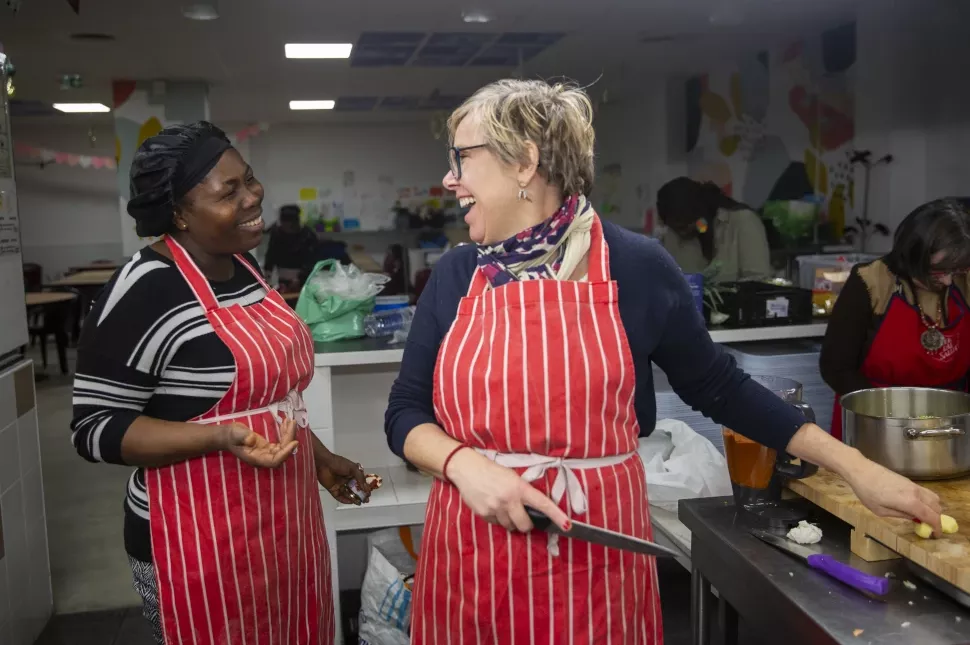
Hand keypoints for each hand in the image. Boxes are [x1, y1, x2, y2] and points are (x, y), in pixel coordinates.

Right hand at [223, 419, 298, 468]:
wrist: (228, 435)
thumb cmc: (231, 436)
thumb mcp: (236, 434)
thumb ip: (243, 437)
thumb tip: (251, 439)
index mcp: (256, 459)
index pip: (275, 460)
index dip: (285, 453)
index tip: (294, 442)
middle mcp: (264, 458)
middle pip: (282, 452)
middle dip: (289, 439)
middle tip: (292, 423)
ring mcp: (267, 453)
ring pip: (283, 447)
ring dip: (288, 435)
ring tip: (291, 421)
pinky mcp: (268, 447)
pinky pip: (280, 443)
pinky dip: (285, 433)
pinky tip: (286, 423)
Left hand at [318, 453, 369, 504]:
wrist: (324, 463)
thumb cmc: (339, 464)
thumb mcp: (353, 468)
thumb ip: (360, 478)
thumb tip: (366, 488)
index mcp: (352, 473)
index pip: (360, 482)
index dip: (365, 488)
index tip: (369, 494)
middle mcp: (346, 480)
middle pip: (355, 489)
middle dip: (360, 495)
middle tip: (365, 500)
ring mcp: (339, 485)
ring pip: (348, 494)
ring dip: (354, 498)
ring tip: (359, 503)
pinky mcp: (333, 489)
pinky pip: (339, 496)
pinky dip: (345, 500)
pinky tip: (350, 502)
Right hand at [447, 448, 569, 532]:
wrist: (466, 469)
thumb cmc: (492, 470)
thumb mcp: (511, 477)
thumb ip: (522, 492)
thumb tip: (532, 509)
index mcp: (519, 488)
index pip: (542, 504)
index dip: (556, 515)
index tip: (567, 525)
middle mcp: (509, 500)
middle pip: (525, 525)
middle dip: (526, 524)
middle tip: (522, 516)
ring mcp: (496, 509)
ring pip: (510, 527)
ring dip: (510, 521)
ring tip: (502, 506)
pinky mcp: (484, 515)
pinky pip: (496, 524)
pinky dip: (497, 519)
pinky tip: (492, 506)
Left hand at [845, 457, 942, 535]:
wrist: (861, 471)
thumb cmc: (867, 492)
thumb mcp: (881, 510)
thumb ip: (901, 515)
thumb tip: (916, 520)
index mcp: (910, 501)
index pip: (932, 516)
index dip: (937, 527)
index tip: (936, 535)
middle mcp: (916, 492)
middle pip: (937, 507)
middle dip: (937, 519)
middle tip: (929, 527)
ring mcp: (914, 485)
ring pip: (934, 498)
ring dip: (933, 509)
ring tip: (923, 517)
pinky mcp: (910, 481)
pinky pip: (926, 492)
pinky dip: (927, 501)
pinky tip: (916, 507)